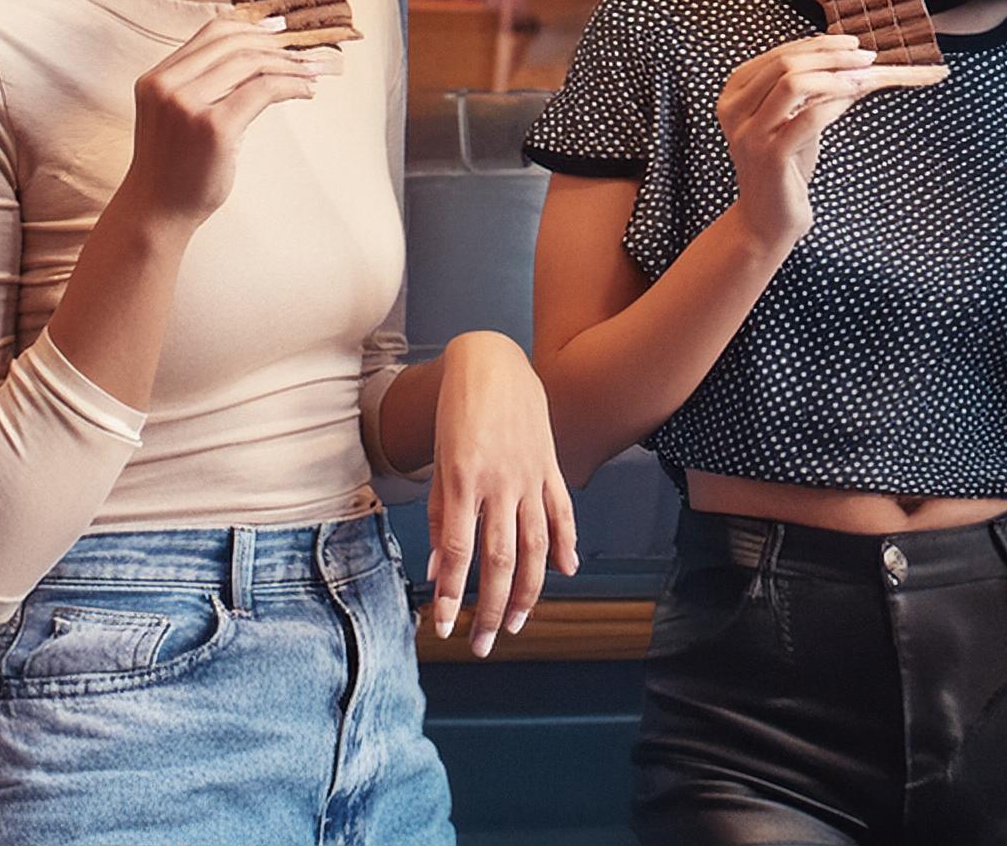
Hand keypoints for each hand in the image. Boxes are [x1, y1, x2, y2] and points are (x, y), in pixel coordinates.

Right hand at [121, 15, 321, 226]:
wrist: (155, 210)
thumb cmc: (172, 166)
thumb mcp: (176, 114)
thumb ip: (201, 85)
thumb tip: (255, 57)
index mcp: (156, 78)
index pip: (210, 33)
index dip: (249, 26)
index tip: (278, 30)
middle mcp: (168, 85)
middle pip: (233, 44)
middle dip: (275, 44)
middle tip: (303, 52)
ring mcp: (189, 105)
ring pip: (250, 63)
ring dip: (289, 63)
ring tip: (312, 70)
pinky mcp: (215, 127)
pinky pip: (263, 90)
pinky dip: (291, 85)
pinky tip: (306, 90)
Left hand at [424, 332, 579, 657]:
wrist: (492, 362)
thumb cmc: (456, 411)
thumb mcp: (440, 460)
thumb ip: (442, 516)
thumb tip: (440, 569)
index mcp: (464, 479)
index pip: (460, 552)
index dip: (453, 595)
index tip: (443, 627)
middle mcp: (500, 481)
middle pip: (499, 559)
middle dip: (489, 608)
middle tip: (482, 644)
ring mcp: (530, 475)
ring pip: (535, 545)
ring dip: (526, 590)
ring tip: (515, 623)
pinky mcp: (550, 466)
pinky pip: (562, 511)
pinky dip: (567, 543)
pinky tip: (566, 571)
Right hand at [717, 35, 946, 248]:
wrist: (767, 220)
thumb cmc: (785, 166)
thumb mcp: (794, 119)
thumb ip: (811, 90)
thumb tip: (851, 59)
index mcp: (735, 94)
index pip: (778, 53)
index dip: (818, 44)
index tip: (852, 44)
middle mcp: (734, 110)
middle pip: (785, 63)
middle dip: (831, 55)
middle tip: (866, 56)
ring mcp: (749, 134)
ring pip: (793, 83)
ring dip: (835, 75)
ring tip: (864, 76)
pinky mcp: (769, 156)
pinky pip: (808, 118)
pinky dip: (836, 103)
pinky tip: (855, 100)